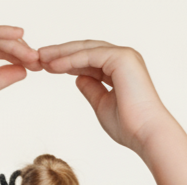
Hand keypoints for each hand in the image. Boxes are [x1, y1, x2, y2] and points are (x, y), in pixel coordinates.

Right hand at [0, 19, 39, 113]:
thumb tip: (24, 72)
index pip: (1, 50)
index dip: (19, 57)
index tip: (37, 67)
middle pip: (1, 40)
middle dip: (21, 50)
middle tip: (40, 61)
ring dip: (15, 44)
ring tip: (33, 54)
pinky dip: (0, 32)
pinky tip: (18, 35)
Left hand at [37, 41, 170, 153]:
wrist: (146, 133)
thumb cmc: (129, 126)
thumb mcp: (102, 105)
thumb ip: (91, 89)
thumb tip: (77, 79)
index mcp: (120, 69)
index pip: (89, 60)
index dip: (67, 62)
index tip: (48, 66)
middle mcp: (123, 58)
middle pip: (86, 50)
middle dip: (61, 52)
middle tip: (39, 56)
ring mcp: (124, 55)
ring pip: (86, 49)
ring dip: (62, 53)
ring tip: (42, 58)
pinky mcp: (122, 58)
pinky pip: (90, 56)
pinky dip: (71, 60)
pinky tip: (54, 65)